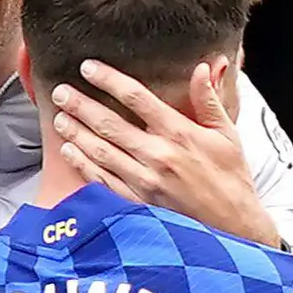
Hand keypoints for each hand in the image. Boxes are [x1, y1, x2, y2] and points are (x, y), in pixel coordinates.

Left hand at [51, 59, 280, 247]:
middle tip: (60, 91)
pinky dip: (83, 166)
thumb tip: (205, 66)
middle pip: (110, 124)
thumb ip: (209, 100)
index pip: (138, 98)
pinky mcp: (138, 203)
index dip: (110, 80)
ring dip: (77, 133)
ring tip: (59, 117)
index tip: (88, 67)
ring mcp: (145, 181)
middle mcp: (158, 155)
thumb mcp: (227, 134)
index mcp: (180, 133)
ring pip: (101, 152)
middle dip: (81, 105)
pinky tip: (69, 152)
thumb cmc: (231, 177)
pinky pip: (103, 182)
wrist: (233, 226)